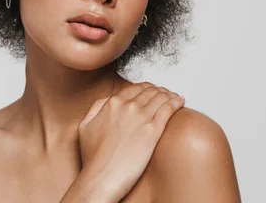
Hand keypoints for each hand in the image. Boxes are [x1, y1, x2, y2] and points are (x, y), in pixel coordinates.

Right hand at [77, 82, 185, 201]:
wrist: (101, 178)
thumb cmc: (93, 158)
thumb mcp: (85, 126)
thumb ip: (96, 108)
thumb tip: (108, 101)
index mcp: (112, 103)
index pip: (135, 88)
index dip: (146, 88)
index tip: (152, 91)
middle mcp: (127, 106)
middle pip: (150, 91)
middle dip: (160, 90)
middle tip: (166, 94)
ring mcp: (141, 117)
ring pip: (160, 97)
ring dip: (169, 94)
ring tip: (175, 97)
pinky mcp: (152, 130)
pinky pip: (168, 109)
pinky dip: (176, 102)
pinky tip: (180, 101)